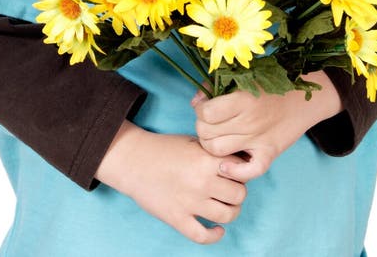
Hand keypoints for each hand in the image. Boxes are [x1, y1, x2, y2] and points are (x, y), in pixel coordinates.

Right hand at [96, 121, 247, 244]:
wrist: (134, 160)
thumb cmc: (164, 148)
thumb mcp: (194, 141)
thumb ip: (215, 152)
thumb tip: (238, 161)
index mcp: (207, 160)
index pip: (241, 170)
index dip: (241, 171)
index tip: (236, 172)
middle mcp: (202, 182)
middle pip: (239, 194)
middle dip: (238, 191)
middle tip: (230, 188)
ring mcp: (190, 203)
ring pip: (228, 215)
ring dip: (231, 212)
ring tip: (225, 206)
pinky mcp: (177, 219)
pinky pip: (203, 236)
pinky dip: (215, 235)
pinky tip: (217, 229)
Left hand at [192, 71, 342, 181]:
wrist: (303, 98)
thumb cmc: (270, 84)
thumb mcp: (243, 77)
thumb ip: (216, 86)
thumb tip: (196, 101)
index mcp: (242, 98)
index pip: (205, 113)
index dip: (200, 109)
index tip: (205, 106)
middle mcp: (249, 120)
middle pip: (207, 133)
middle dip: (202, 127)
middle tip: (210, 122)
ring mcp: (259, 139)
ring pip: (217, 152)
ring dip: (211, 145)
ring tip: (217, 136)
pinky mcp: (269, 153)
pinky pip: (248, 171)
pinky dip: (234, 171)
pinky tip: (227, 163)